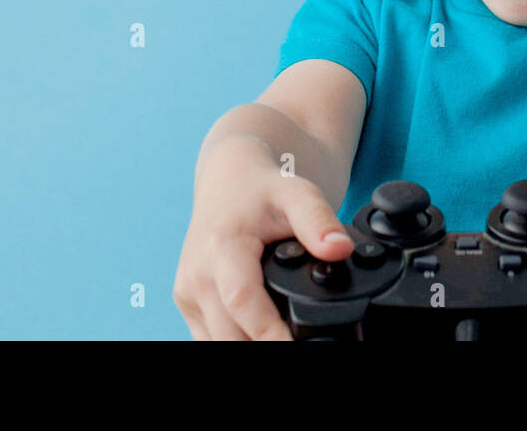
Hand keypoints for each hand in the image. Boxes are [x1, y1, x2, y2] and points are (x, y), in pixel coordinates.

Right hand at [172, 136, 354, 339]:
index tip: (296, 345)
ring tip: (286, 338)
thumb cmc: (262, 188)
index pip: (242, 301)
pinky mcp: (187, 302)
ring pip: (217, 342)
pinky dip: (235, 340)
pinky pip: (210, 338)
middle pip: (229, 333)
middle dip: (265, 345)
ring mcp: (187, 292)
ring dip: (249, 346)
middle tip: (303, 343)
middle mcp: (197, 274)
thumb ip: (319, 221)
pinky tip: (261, 335)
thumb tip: (340, 250)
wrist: (228, 181)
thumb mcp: (297, 193)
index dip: (269, 333)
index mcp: (221, 247)